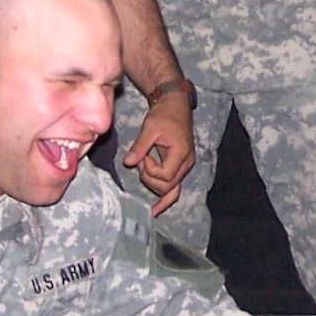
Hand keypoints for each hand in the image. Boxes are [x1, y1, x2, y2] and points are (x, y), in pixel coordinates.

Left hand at [121, 96, 195, 216]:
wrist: (175, 105)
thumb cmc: (164, 114)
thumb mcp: (150, 127)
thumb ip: (140, 146)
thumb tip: (128, 163)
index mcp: (181, 153)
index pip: (165, 175)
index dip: (150, 170)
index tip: (143, 156)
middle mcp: (186, 163)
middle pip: (167, 186)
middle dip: (150, 178)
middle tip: (141, 160)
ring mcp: (185, 166)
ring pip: (171, 190)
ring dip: (154, 185)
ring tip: (144, 169)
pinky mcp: (180, 166)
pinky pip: (174, 187)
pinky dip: (166, 199)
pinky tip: (156, 210)